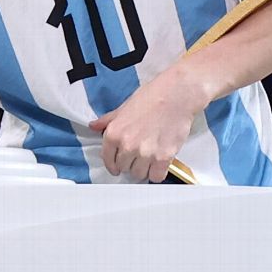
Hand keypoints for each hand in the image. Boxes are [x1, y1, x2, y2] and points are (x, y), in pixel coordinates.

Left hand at [88, 66, 204, 181]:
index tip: (117, 167)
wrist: (177, 94)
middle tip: (138, 155)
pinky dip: (157, 173)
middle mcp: (127, 145)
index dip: (113, 164)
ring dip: (143, 169)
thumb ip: (108, 120)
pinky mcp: (163, 157)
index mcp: (114, 133)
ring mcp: (145, 153)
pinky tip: (159, 164)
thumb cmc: (153, 96)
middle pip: (124, 168)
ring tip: (149, 158)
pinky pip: (156, 177)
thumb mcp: (124, 107)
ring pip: (139, 175)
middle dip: (130, 163)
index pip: (108, 160)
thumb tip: (94, 126)